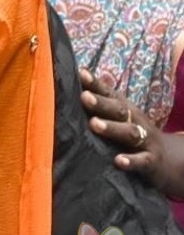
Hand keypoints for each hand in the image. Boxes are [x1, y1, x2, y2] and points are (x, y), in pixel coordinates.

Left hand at [79, 68, 183, 197]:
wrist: (167, 158)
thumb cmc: (132, 133)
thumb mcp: (119, 118)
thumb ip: (98, 106)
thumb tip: (68, 90)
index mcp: (124, 110)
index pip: (109, 94)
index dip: (95, 84)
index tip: (81, 74)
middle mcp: (134, 121)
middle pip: (119, 110)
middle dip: (101, 103)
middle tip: (84, 97)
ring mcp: (145, 140)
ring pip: (129, 132)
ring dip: (112, 128)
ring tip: (94, 124)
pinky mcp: (151, 161)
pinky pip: (142, 160)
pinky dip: (131, 161)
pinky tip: (118, 161)